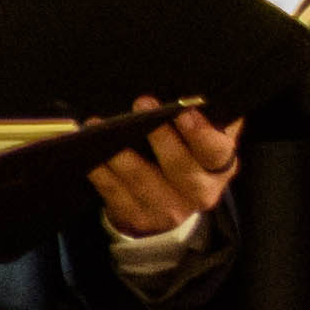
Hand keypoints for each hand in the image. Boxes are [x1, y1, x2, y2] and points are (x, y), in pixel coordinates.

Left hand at [89, 105, 243, 241]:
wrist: (170, 206)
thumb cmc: (188, 159)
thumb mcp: (206, 144)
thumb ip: (210, 120)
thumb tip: (196, 92)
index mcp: (220, 169)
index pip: (215, 152)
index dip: (200, 134)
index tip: (182, 112)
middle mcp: (199, 193)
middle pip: (179, 167)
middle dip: (159, 135)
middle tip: (142, 103)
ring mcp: (168, 210)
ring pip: (141, 179)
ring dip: (120, 152)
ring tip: (101, 127)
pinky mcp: (137, 217)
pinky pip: (114, 192)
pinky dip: (100, 170)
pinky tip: (89, 152)